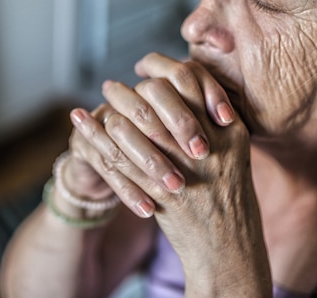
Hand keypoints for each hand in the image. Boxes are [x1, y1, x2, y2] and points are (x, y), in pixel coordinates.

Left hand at [71, 53, 270, 294]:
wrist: (228, 248)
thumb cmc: (230, 199)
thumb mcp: (236, 156)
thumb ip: (215, 123)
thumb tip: (185, 88)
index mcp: (229, 133)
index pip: (191, 82)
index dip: (163, 69)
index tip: (144, 67)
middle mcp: (208, 147)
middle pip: (160, 100)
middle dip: (131, 88)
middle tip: (111, 85)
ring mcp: (185, 170)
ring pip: (137, 128)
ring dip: (111, 109)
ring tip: (97, 100)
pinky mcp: (160, 194)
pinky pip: (120, 160)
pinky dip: (96, 137)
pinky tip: (80, 122)